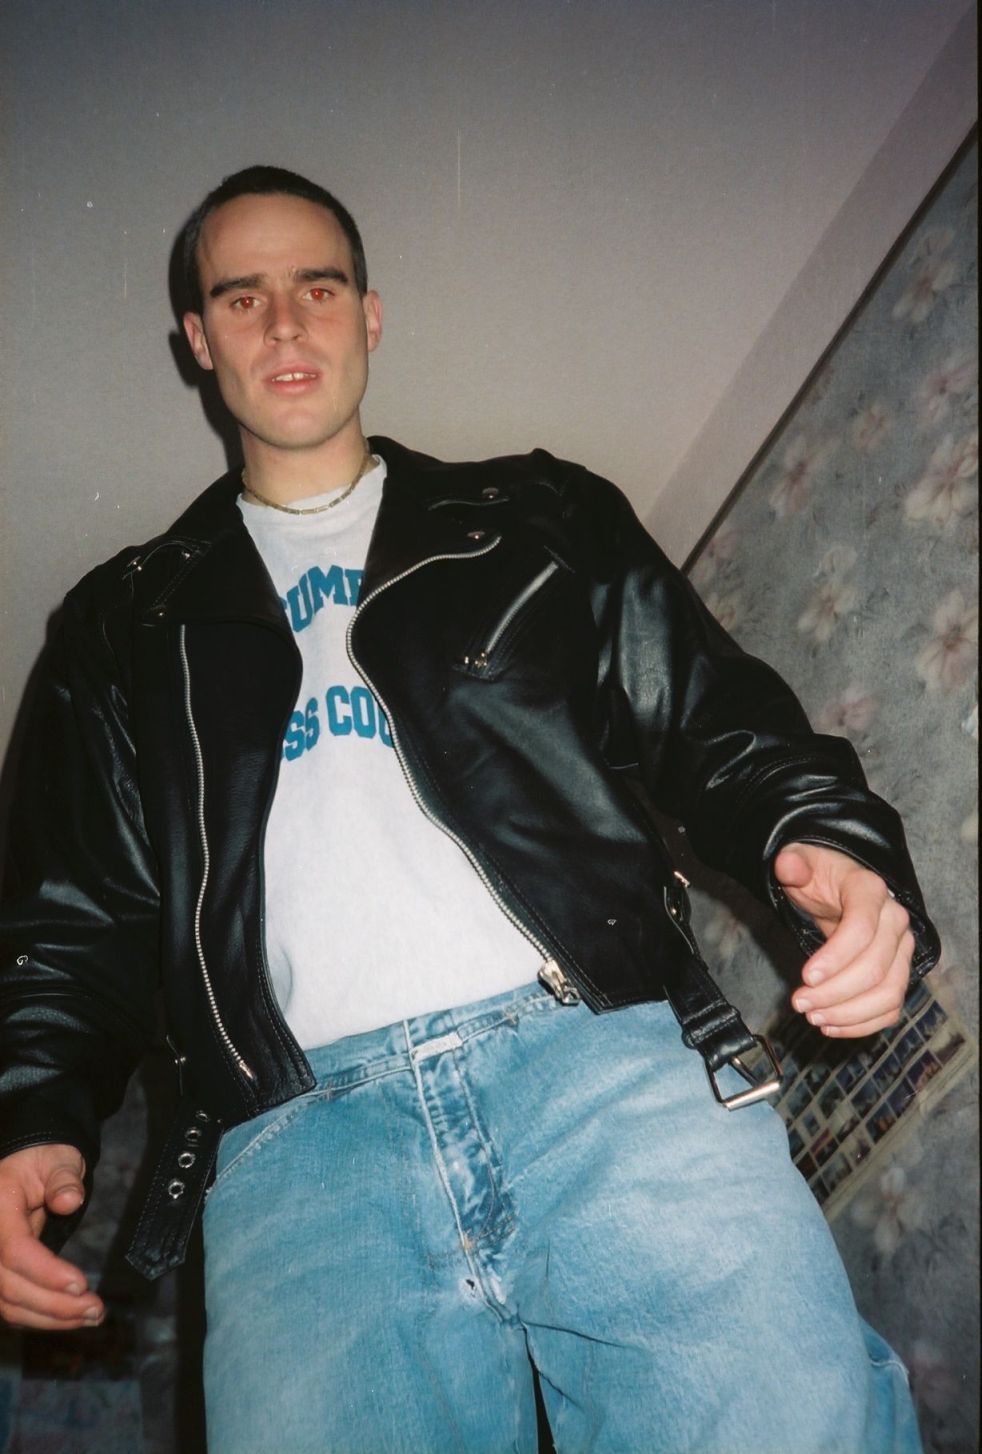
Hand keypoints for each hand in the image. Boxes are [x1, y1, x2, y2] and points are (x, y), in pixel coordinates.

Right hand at [0, 1144, 104, 1329]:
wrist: (23, 1168)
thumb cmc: (43, 1161)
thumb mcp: (57, 1158)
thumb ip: (63, 1177)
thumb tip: (69, 1200)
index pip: (14, 1249)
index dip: (45, 1272)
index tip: (81, 1284)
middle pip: (9, 1286)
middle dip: (54, 1305)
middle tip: (96, 1309)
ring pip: (7, 1304)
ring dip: (50, 1318)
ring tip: (92, 1316)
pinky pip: (10, 1305)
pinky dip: (40, 1317)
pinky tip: (71, 1318)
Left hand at [776, 843, 913, 1038]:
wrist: (837, 889)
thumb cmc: (818, 877)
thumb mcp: (802, 862)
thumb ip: (794, 864)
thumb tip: (788, 865)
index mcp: (870, 890)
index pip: (862, 929)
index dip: (835, 958)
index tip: (805, 977)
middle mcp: (895, 920)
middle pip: (875, 968)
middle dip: (835, 993)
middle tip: (800, 1004)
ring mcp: (901, 950)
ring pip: (889, 993)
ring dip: (849, 1013)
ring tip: (813, 1018)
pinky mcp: (899, 973)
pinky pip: (891, 1007)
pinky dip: (864, 1024)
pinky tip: (832, 1026)